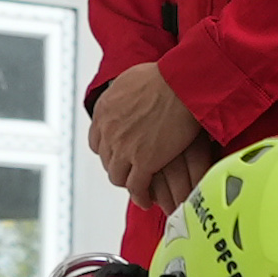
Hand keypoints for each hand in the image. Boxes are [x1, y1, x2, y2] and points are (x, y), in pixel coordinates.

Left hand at [87, 62, 213, 202]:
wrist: (181, 85)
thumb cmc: (165, 76)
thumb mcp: (130, 79)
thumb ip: (124, 93)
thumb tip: (129, 93)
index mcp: (104, 111)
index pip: (97, 141)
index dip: (108, 150)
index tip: (117, 153)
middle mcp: (109, 131)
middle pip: (107, 160)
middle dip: (118, 166)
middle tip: (131, 171)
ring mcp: (125, 149)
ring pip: (118, 176)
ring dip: (128, 182)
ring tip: (139, 187)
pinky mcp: (144, 162)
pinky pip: (137, 187)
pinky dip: (140, 196)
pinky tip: (146, 199)